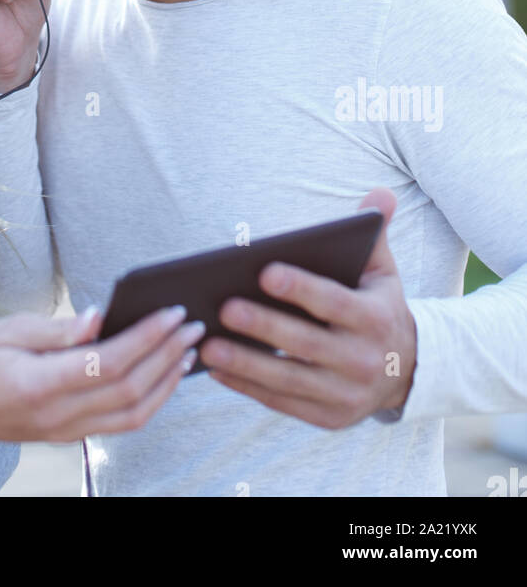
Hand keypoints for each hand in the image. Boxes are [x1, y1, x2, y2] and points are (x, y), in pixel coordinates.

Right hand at [0, 304, 202, 444]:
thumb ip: (58, 329)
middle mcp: (58, 416)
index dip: (146, 337)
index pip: (109, 362)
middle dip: (167, 355)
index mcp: (40, 384)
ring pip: (133, 414)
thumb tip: (100, 316)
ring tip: (188, 351)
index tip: (171, 313)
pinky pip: (121, 424)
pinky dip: (150, 400)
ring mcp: (66, 431)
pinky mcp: (71, 436)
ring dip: (167, 382)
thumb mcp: (9, 330)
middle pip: (129, 389)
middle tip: (192, 326)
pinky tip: (163, 376)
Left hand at [199, 189, 416, 427]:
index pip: (333, 302)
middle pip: (305, 343)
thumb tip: (380, 194)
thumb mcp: (382, 272)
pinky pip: (282, 402)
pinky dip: (247, 387)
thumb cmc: (378, 308)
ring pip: (288, 379)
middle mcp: (363, 360)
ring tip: (207, 345)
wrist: (405, 370)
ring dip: (245, 363)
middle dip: (263, 326)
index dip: (301, 288)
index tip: (265, 272)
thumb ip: (374, 233)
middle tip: (224, 307)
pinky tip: (216, 369)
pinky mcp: (328, 417)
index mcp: (374, 319)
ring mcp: (345, 394)